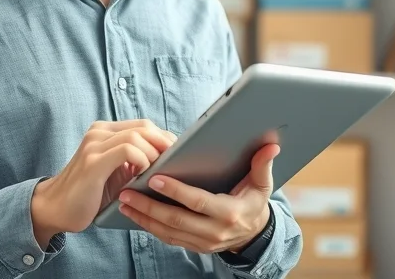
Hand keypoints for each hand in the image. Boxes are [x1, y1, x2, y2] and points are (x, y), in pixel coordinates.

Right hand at [30, 119, 176, 244]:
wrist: (55, 209)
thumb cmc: (90, 194)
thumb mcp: (117, 173)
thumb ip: (135, 160)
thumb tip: (170, 159)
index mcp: (105, 132)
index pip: (144, 125)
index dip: (164, 138)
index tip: (178, 156)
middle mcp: (99, 133)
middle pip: (144, 127)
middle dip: (165, 144)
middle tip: (175, 163)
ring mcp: (94, 145)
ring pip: (137, 136)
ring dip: (154, 153)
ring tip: (156, 171)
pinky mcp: (92, 162)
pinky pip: (126, 150)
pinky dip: (141, 160)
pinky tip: (142, 174)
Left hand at [117, 143, 280, 254]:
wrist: (255, 234)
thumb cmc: (254, 203)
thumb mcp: (262, 185)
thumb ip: (263, 165)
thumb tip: (271, 146)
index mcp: (229, 213)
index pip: (198, 202)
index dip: (175, 191)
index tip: (154, 179)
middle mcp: (214, 231)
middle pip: (176, 220)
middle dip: (148, 206)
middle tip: (126, 192)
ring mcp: (202, 242)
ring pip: (167, 232)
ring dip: (143, 218)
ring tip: (123, 202)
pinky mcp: (194, 247)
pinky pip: (168, 238)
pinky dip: (149, 227)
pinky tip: (135, 214)